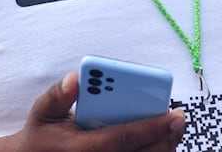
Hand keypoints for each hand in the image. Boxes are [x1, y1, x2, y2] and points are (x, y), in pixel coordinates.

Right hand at [9, 72, 185, 150]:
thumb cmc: (42, 137)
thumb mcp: (43, 112)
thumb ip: (59, 94)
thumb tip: (76, 77)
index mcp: (82, 150)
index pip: (124, 138)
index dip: (153, 127)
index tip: (174, 114)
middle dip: (166, 138)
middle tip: (179, 119)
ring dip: (163, 148)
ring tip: (174, 130)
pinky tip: (161, 143)